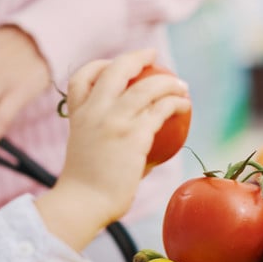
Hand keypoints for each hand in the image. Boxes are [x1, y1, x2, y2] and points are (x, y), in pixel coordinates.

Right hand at [55, 49, 191, 227]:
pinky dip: (176, 103)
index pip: (81, 78)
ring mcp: (114, 120)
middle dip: (137, 57)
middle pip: (116, 69)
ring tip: (181, 86)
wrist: (83, 204)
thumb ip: (111, 142)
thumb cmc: (86, 190)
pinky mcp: (134, 134)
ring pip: (147, 86)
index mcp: (77, 115)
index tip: (114, 66)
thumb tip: (144, 149)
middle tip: (154, 57)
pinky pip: (162, 110)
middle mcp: (94, 111)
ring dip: (168, 82)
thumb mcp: (89, 154)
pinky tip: (185, 105)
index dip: (99, 66)